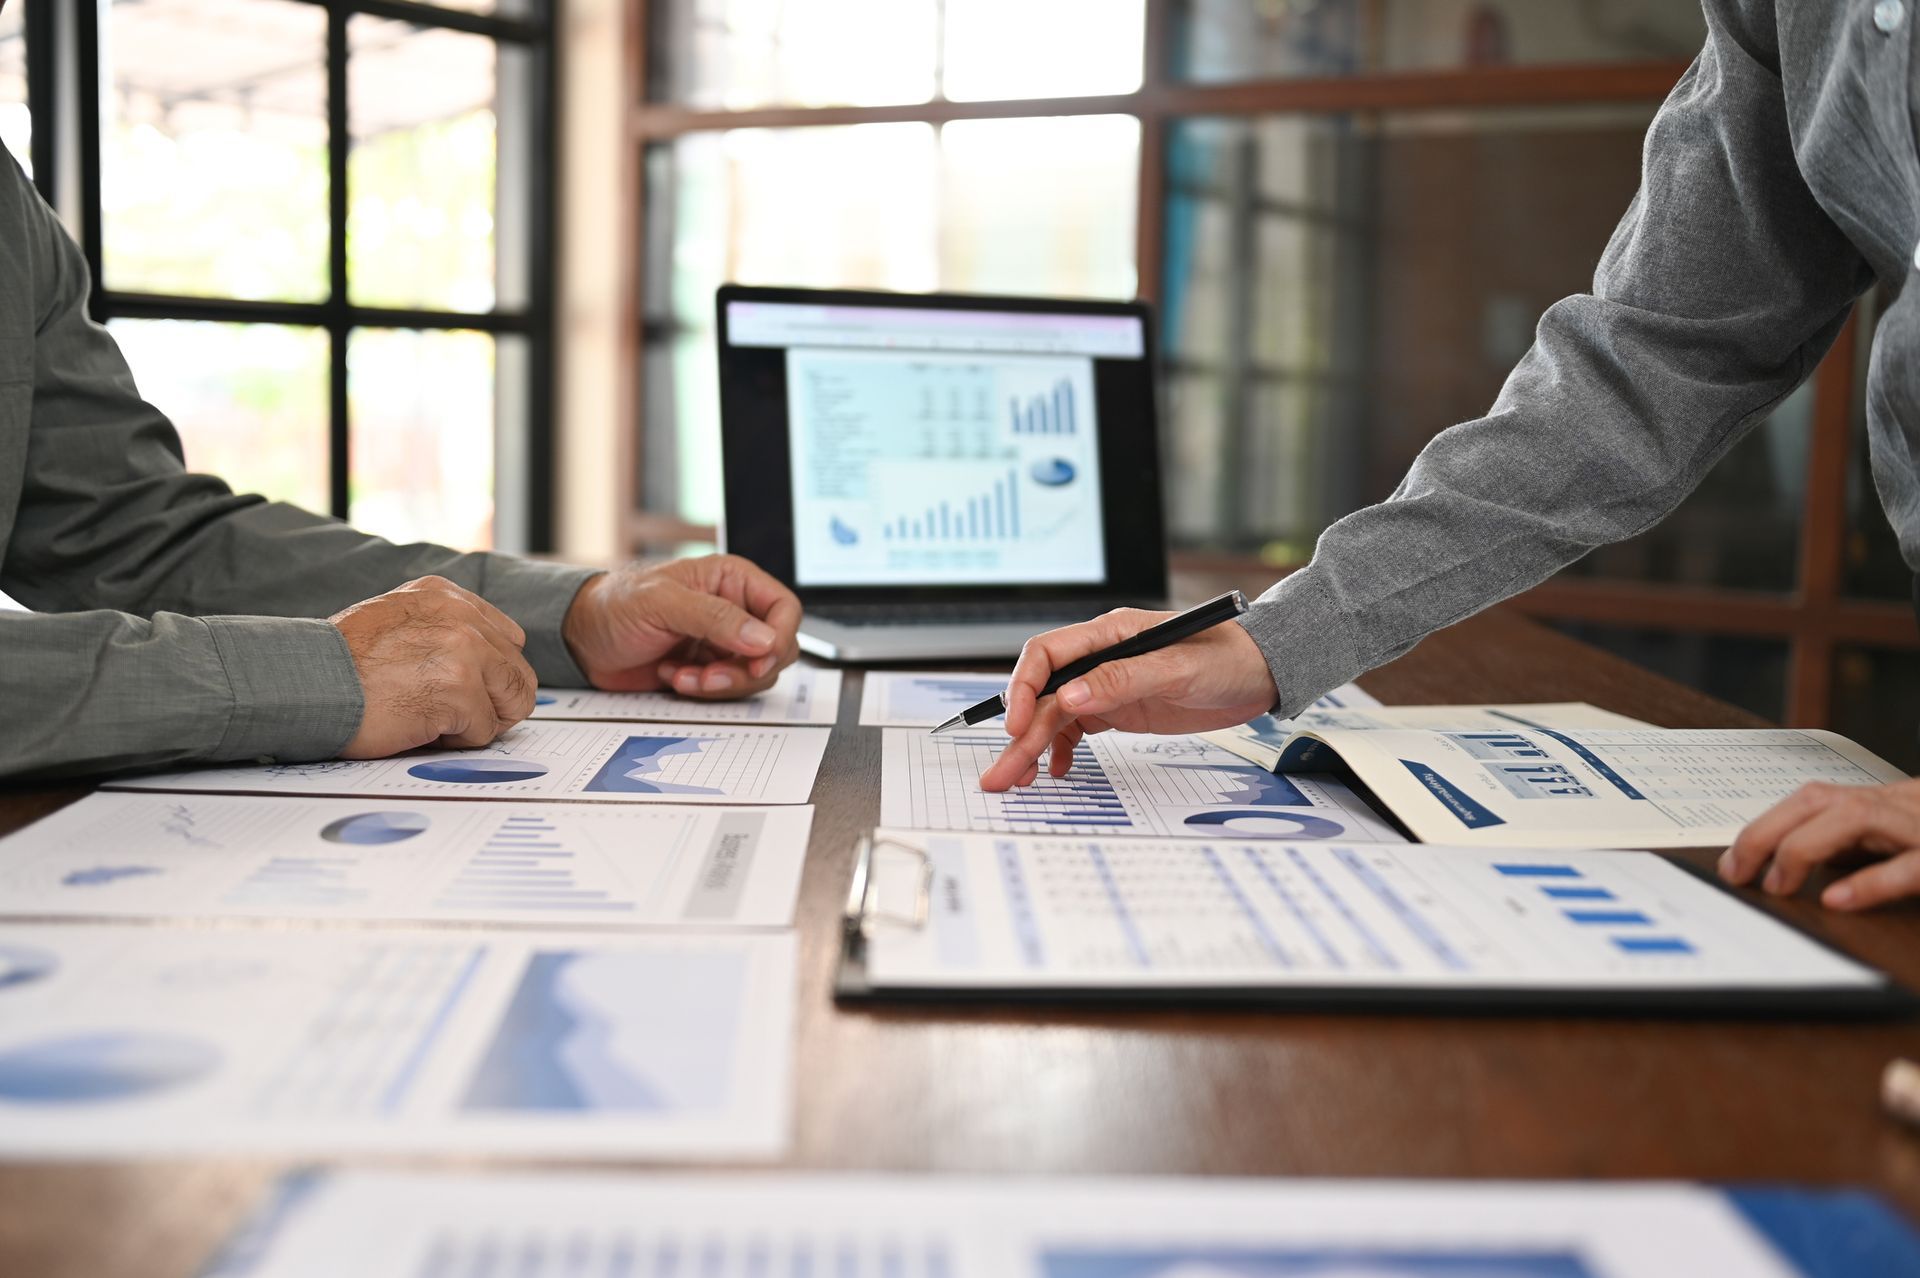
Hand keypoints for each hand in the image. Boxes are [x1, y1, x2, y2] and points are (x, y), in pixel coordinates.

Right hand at [331, 576, 537, 757]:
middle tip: (452, 716)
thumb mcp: (396, 621)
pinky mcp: (458, 689)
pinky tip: (416, 727)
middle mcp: (461, 616)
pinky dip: (453, 742)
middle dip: (493, 704)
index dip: (492, 676)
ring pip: (513, 702)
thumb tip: (485, 663)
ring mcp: (464, 651)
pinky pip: (483, 732)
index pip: (509, 639)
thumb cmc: (338, 664)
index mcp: (446, 595)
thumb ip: (441, 630)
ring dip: (478, 722)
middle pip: (519, 674)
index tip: (464, 690)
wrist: (301, 682)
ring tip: (434, 719)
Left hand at [561, 554, 801, 698]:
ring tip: (680, 676)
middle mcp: (734, 611)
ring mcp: (722, 643)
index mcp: (732, 580)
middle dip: (745, 670)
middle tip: (709, 676)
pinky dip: (703, 692)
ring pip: (755, 674)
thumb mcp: (662, 602)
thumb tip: (764, 638)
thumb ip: (715, 617)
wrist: (580, 641)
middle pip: (776, 648)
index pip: (784, 608)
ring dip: (720, 684)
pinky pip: (729, 691)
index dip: (779, 637)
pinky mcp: (708, 670)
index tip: (757, 659)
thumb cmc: (613, 605)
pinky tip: (670, 677)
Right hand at [978, 607, 1278, 792]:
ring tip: (1019, 781)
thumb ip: (1122, 680)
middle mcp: (1100, 657)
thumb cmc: (1227, 657)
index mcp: (1108, 634)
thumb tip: (1069, 696)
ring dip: (1035, 747)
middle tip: (1001, 774)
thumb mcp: (1177, 669)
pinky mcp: (1119, 707)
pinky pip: (1078, 728)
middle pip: (1045, 694)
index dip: (1024, 689)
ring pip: (1056, 715)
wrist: (1262, 673)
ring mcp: (1107, 684)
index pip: (1047, 656)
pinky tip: (1059, 770)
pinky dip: (1063, 750)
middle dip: (1020, 734)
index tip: (1018, 726)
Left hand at [1719, 778, 1919, 909]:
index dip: (1763, 828)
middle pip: (1818, 800)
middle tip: (1738, 873)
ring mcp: (1919, 828)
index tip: (1732, 864)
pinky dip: (1871, 882)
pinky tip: (1836, 899)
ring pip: (1856, 816)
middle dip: (1766, 833)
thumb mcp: (1889, 839)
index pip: (1808, 800)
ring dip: (1804, 848)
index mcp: (1878, 803)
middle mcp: (1895, 806)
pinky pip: (1909, 867)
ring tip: (1777, 884)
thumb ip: (1845, 844)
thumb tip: (1789, 861)